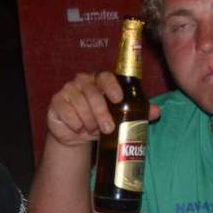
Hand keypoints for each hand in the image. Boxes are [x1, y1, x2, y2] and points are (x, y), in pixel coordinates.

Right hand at [44, 70, 161, 149]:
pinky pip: (66, 111)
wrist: (76, 135)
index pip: (105, 77)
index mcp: (99, 80)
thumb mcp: (119, 117)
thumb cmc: (99, 121)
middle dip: (101, 112)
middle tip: (107, 128)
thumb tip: (157, 111)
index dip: (112, 86)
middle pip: (92, 92)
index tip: (118, 99)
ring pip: (79, 103)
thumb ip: (138, 112)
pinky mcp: (56, 102)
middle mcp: (83, 81)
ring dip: (87, 120)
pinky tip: (77, 128)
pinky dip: (74, 122)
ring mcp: (68, 90)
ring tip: (92, 130)